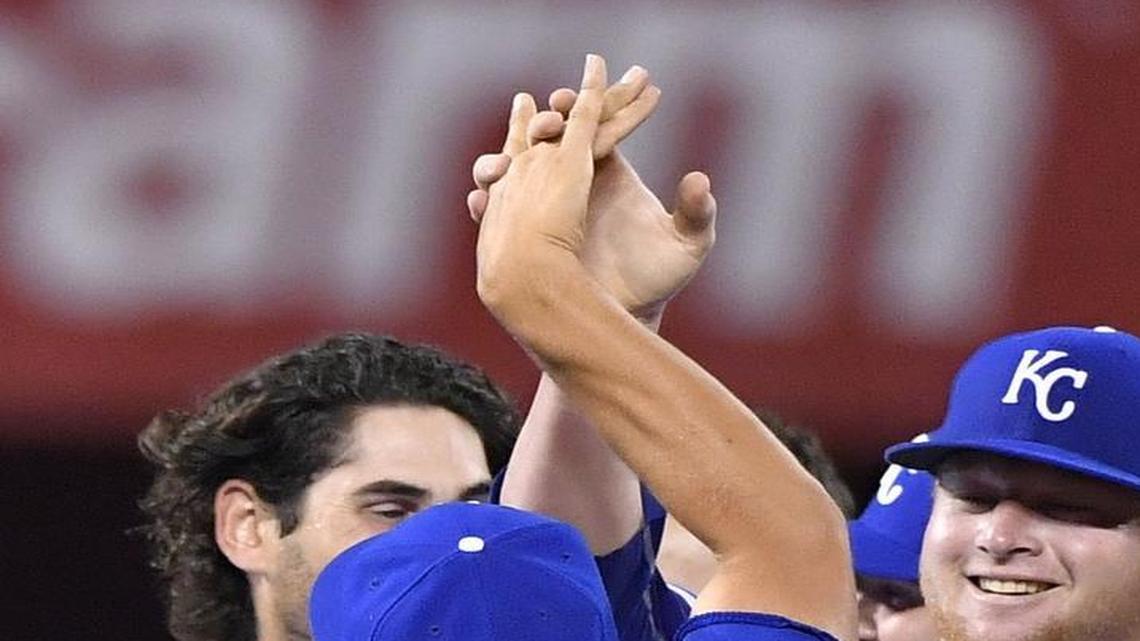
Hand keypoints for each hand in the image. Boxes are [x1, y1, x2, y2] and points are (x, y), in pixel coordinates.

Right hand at [468, 73, 715, 323]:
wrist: (629, 313)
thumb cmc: (660, 278)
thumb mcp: (687, 245)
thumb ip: (697, 213)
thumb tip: (699, 180)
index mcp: (609, 172)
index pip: (590, 126)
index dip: (577, 109)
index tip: (566, 99)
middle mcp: (575, 183)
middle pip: (548, 140)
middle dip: (537, 126)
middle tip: (539, 125)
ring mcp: (548, 208)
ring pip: (514, 171)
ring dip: (499, 161)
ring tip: (496, 168)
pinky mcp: (528, 235)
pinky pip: (499, 213)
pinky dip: (486, 205)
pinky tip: (479, 202)